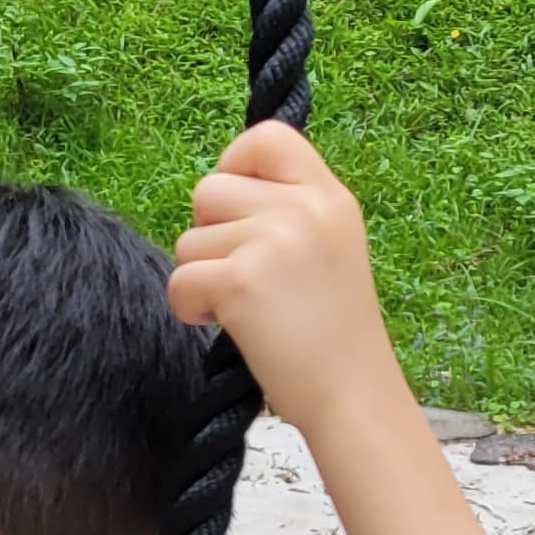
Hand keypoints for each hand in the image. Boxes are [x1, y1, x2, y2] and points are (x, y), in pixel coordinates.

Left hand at [168, 122, 399, 415]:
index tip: (236, 208)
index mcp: (331, 197)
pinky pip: (180, 279)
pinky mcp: (240, 281)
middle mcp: (304, 209)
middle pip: (210, 189)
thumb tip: (222, 191)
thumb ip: (289, 212)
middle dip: (211, 234)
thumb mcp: (332, 249)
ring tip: (246, 309)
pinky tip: (224, 326)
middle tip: (246, 277)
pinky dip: (190, 308)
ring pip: (189, 239)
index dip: (235, 162)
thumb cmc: (336, 336)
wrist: (354, 397)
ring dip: (202, 277)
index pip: (266, 137)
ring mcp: (273, 242)